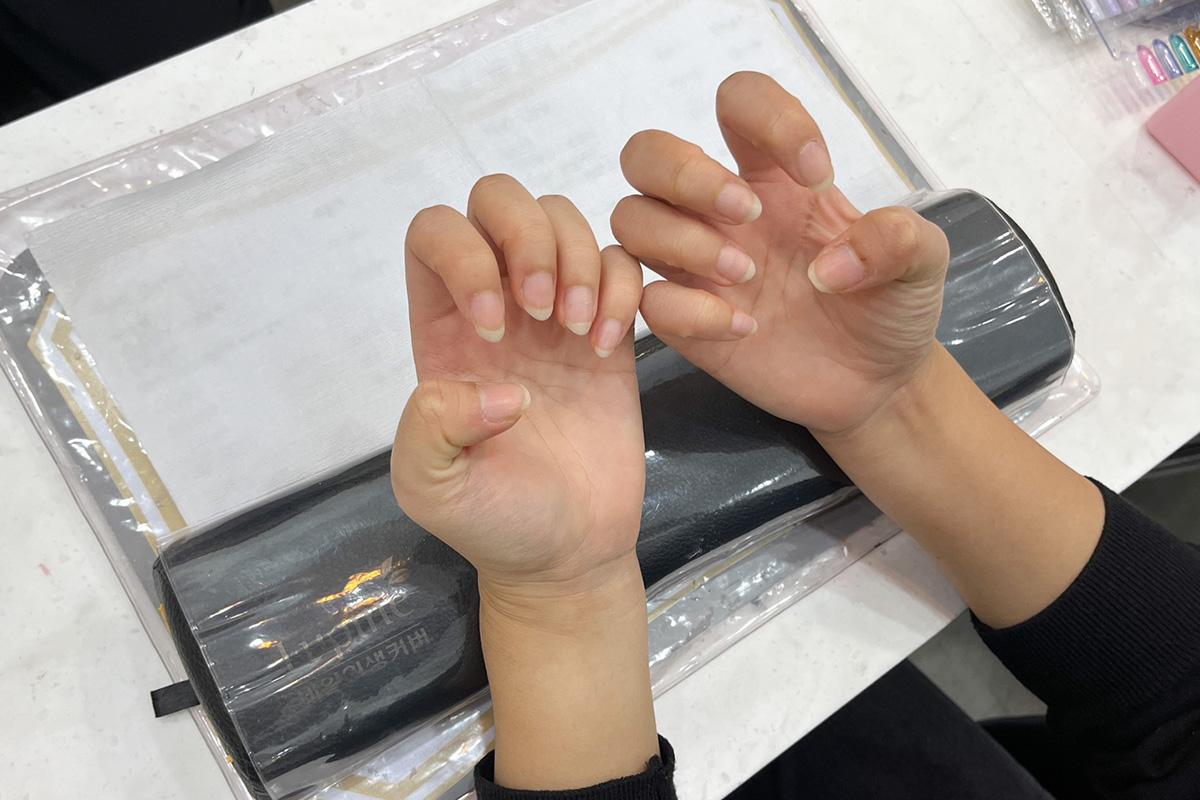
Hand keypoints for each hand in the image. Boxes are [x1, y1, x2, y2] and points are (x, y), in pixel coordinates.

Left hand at [391, 175, 645, 595]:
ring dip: (578, 262)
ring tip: (582, 335)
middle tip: (547, 313)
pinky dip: (622, 287)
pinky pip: (620, 261)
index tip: (492, 327)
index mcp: (441, 329)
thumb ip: (429, 430)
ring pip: (563, 218)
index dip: (463, 254)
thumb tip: (495, 386)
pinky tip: (611, 348)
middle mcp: (496, 302)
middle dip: (527, 236)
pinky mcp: (609, 329)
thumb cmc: (494, 520)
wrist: (568, 550)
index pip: (435, 232)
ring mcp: (555, 312)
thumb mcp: (432, 489)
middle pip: (498, 200)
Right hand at [612, 71, 950, 436]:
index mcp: (773, 175)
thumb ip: (897, 239)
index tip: (818, 175)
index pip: (737, 102)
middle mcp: (720, 212)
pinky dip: (688, 309)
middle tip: (748, 213)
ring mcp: (695, 267)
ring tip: (748, 275)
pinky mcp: (685, 324)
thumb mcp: (922, 262)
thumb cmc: (888, 306)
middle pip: (647, 154)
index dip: (769, 118)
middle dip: (686, 174)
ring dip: (683, 240)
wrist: (876, 384)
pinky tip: (743, 327)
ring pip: (630, 219)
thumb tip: (833, 264)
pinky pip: (647, 299)